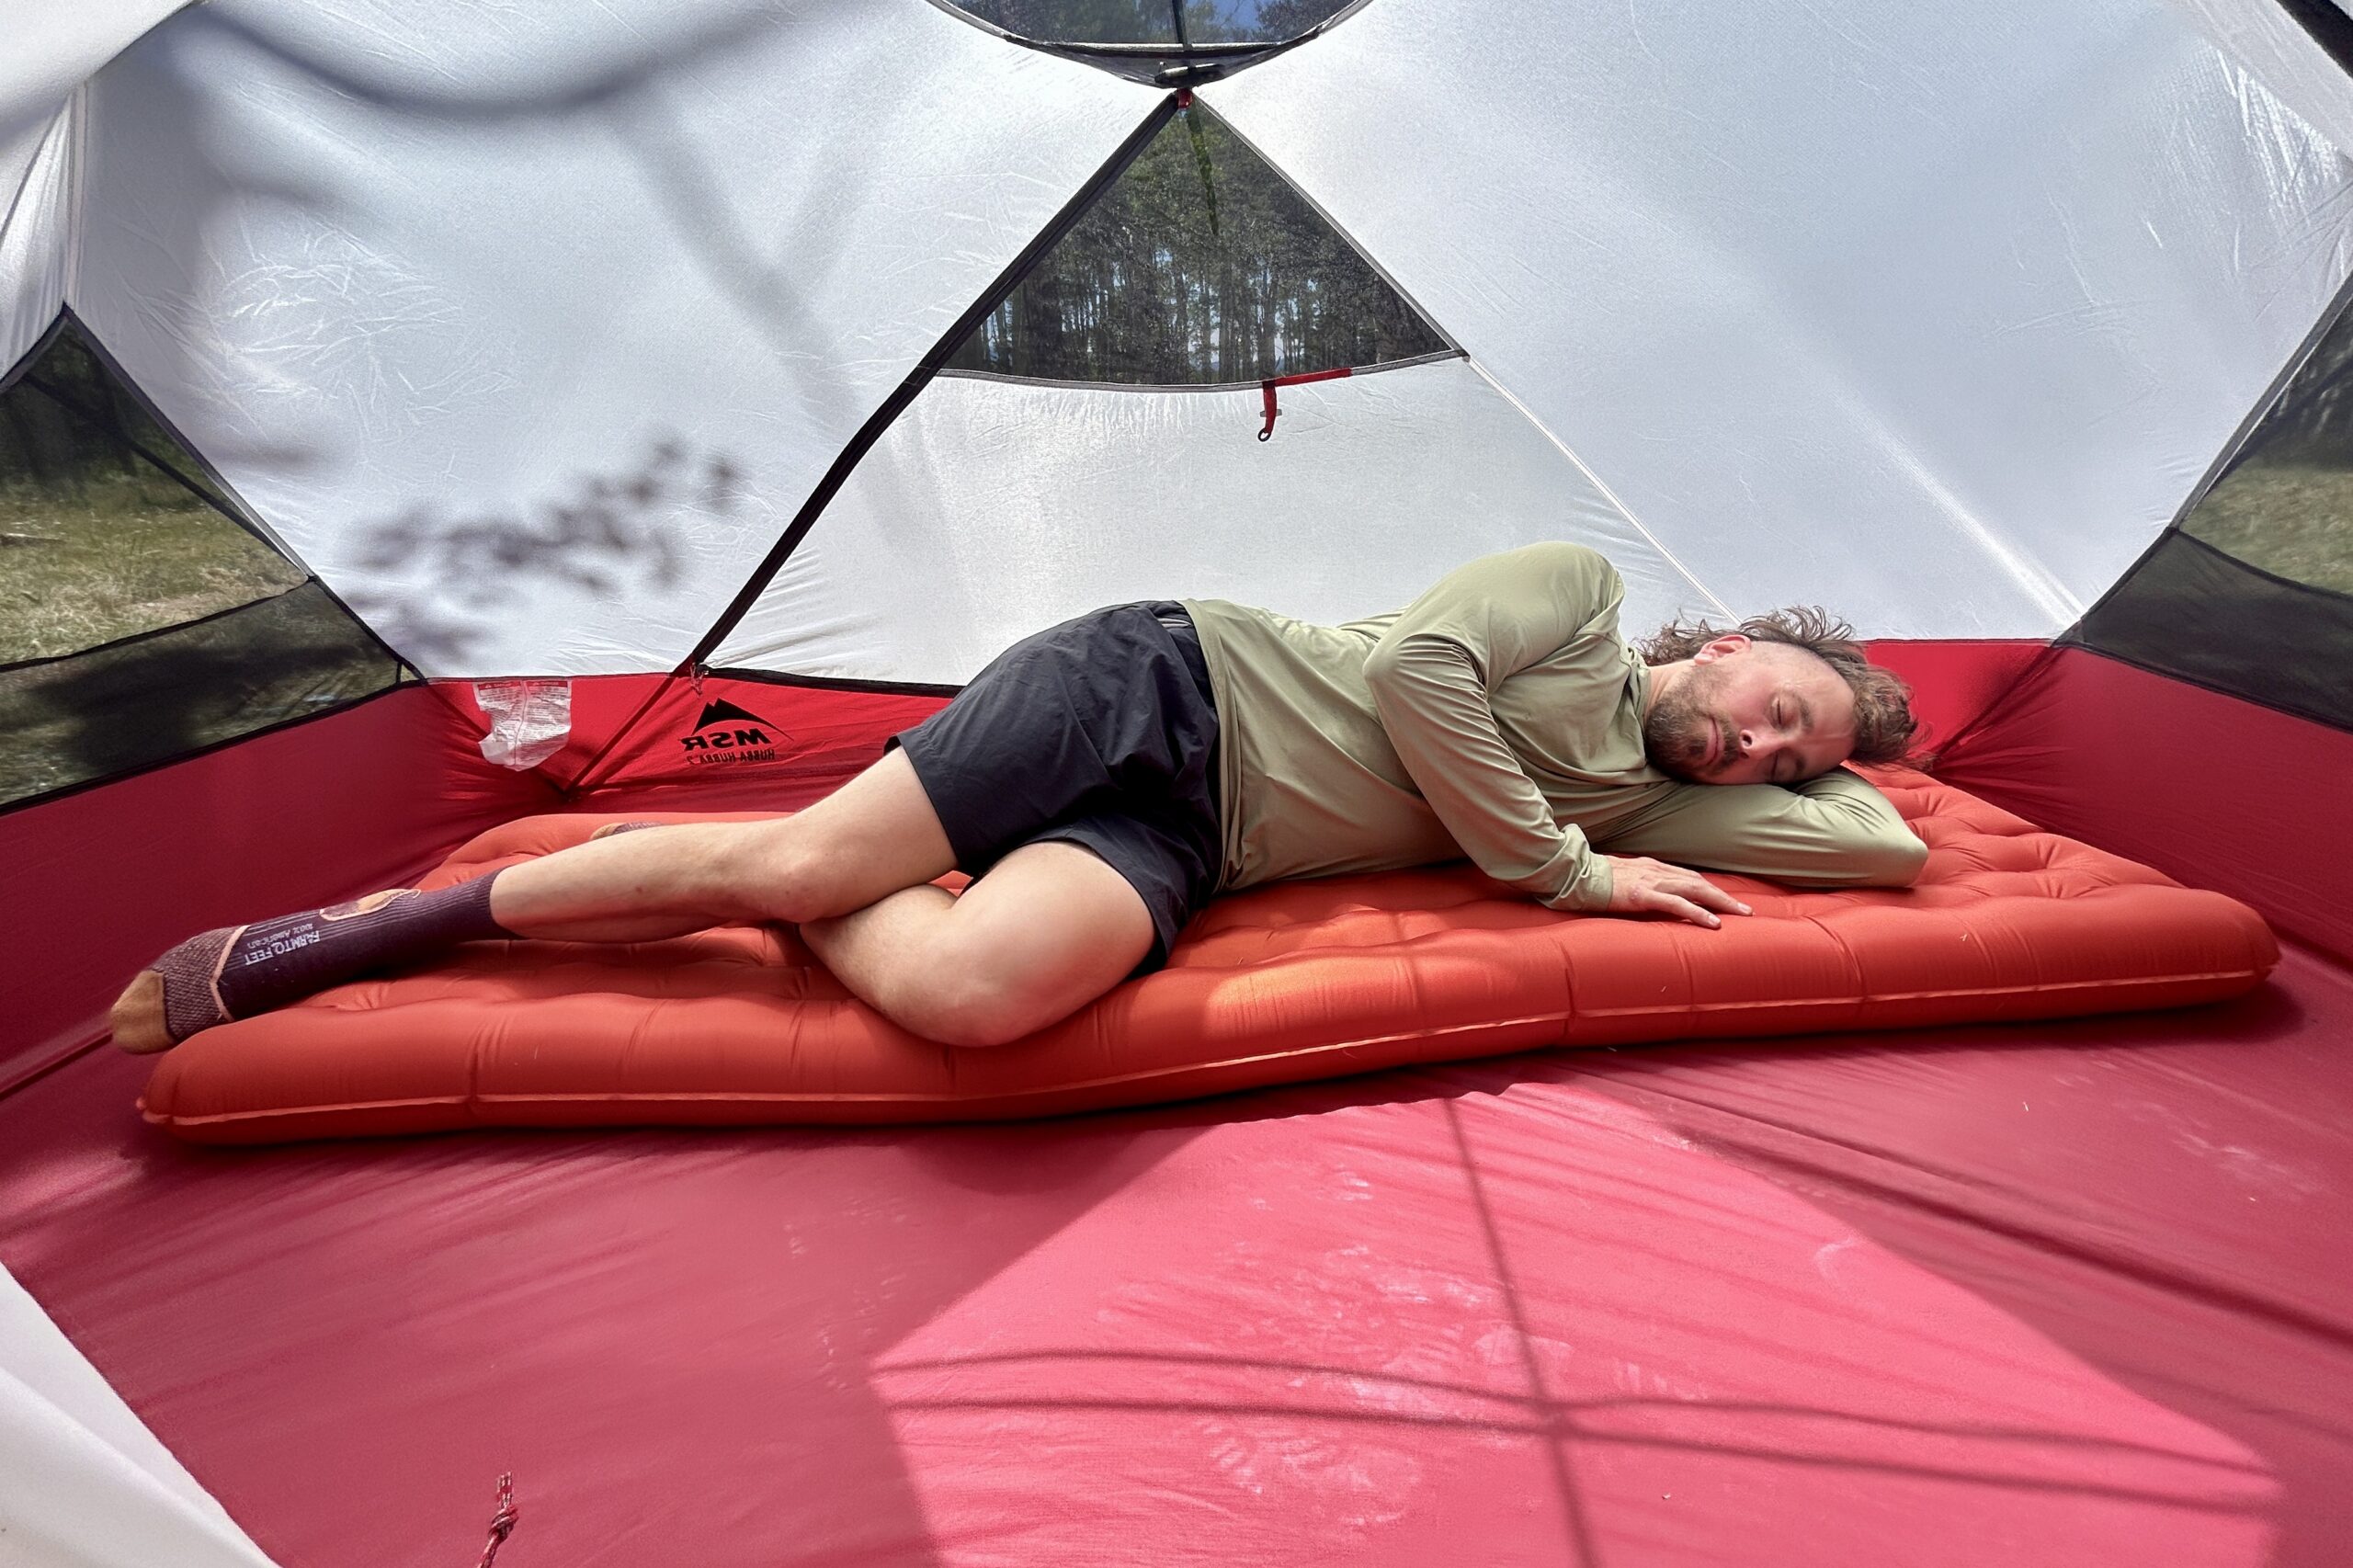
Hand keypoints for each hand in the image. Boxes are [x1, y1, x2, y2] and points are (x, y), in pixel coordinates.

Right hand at [1601, 856, 1750, 928]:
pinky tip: (1713, 923)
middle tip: (1746, 911)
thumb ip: (1635, 882)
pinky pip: (1677, 904)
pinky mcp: (1643, 895)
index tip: (1725, 900)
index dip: (1710, 889)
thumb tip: (1642, 893)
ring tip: (1740, 915)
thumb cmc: (1593, 878)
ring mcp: (1651, 881)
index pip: (1689, 877)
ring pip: (1695, 890)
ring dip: (1721, 903)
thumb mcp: (1620, 877)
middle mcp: (1656, 871)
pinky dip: (1698, 913)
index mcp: (1651, 867)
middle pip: (1699, 882)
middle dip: (1724, 896)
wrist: (1575, 873)